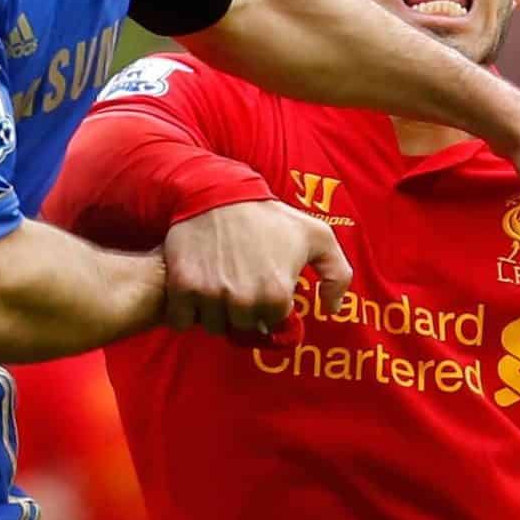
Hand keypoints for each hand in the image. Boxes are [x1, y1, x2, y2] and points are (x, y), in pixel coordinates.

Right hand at [162, 201, 351, 339]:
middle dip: (242, 310)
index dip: (268, 304)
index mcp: (276, 294)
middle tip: (239, 281)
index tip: (261, 284)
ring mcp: (210, 295)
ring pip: (213, 325)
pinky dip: (186, 311)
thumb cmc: (269, 215)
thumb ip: (337, 274)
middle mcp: (243, 300)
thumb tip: (332, 309)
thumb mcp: (317, 236)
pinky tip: (195, 290)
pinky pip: (182, 321)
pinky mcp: (182, 287)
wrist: (219, 192)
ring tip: (219, 283)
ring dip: (214, 312)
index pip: (272, 322)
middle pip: (242, 327)